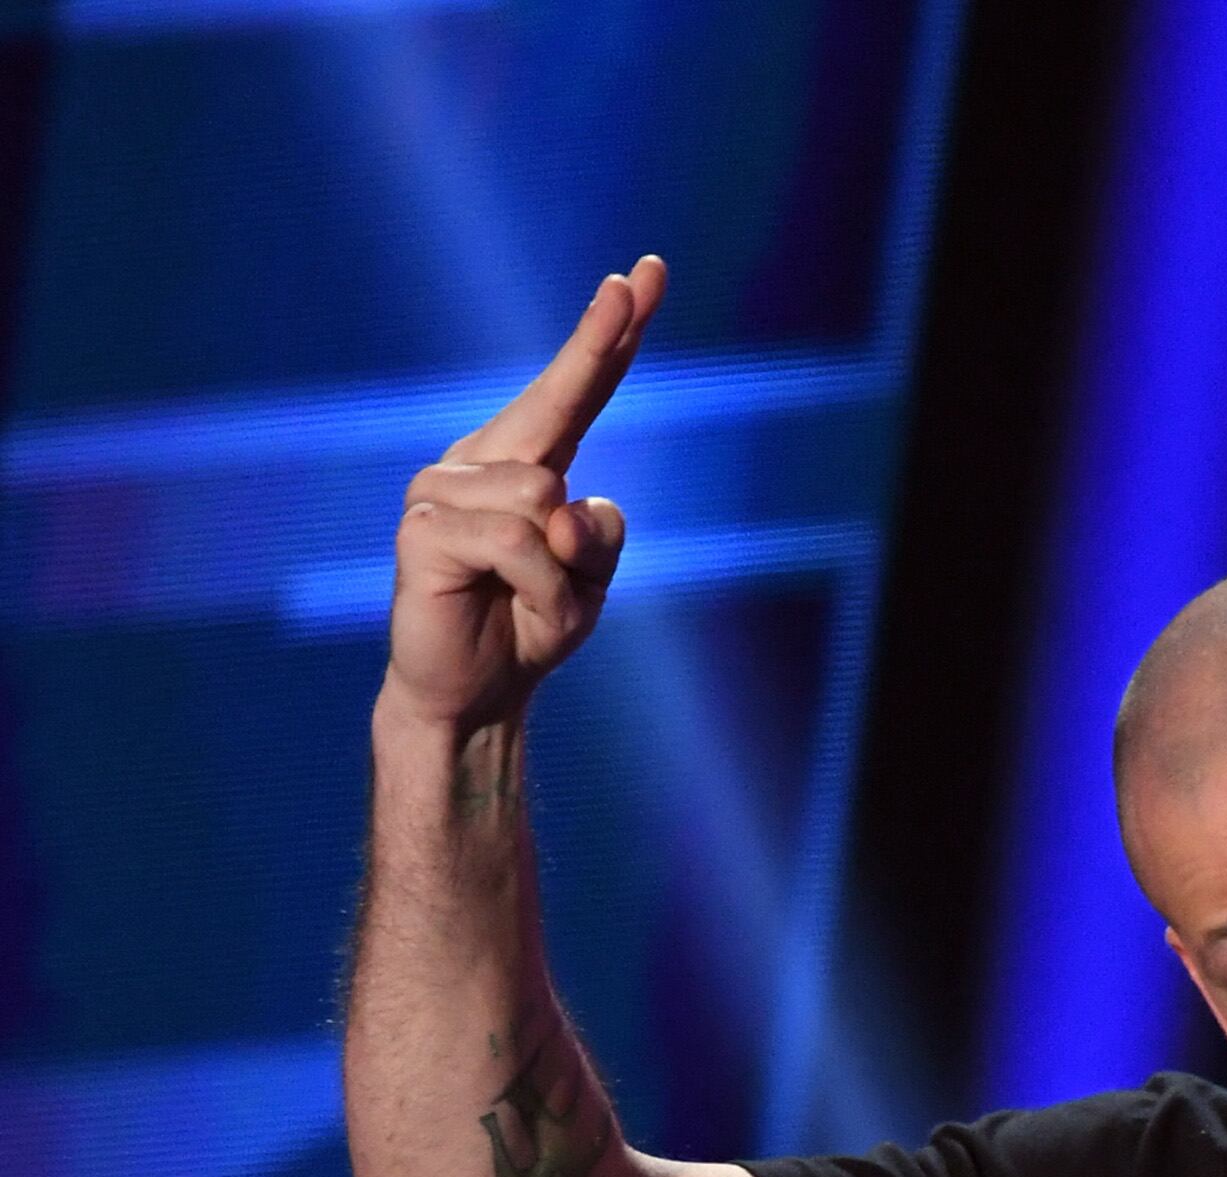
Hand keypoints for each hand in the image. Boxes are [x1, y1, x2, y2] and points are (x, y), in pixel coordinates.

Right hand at [385, 257, 666, 729]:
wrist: (471, 692)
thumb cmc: (529, 625)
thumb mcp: (591, 581)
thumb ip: (599, 537)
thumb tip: (562, 510)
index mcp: (526, 459)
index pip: (575, 387)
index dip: (607, 331)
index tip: (641, 273)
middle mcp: (480, 459)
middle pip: (561, 401)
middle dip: (601, 343)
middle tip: (642, 278)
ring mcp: (443, 485)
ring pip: (548, 499)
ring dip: (563, 572)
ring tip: (528, 600)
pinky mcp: (423, 526)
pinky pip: (520, 543)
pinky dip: (538, 590)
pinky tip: (503, 605)